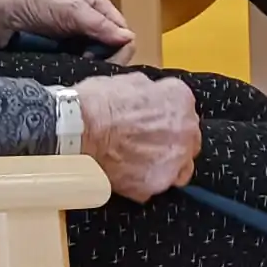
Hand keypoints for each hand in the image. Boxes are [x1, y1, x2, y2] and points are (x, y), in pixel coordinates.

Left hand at [0, 0, 136, 63]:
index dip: (118, 48)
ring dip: (93, 68)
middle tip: (86, 66)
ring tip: (78, 71)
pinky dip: (81, 71)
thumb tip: (129, 39)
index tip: (100, 60)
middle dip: (106, 59)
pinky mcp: (63, 54)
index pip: (123, 32)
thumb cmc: (31, 5)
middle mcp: (90, 22)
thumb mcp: (68, 10)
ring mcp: (76, 39)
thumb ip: (98, 24)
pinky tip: (72, 74)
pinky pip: (81, 66)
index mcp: (97, 6)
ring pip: (99, 59)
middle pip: (113, 47)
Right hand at [75, 74, 199, 201]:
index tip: (156, 121)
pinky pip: (154, 185)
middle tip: (148, 143)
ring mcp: (172, 162)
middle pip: (188, 141)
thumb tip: (152, 98)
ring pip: (179, 168)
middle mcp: (185, 132)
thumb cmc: (100, 102)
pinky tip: (127, 173)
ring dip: (164, 165)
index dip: (169, 117)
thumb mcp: (133, 81)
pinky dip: (143, 181)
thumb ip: (153, 93)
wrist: (79, 129)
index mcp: (181, 101)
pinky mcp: (154, 185)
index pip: (186, 111)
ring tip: (139, 162)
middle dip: (172, 142)